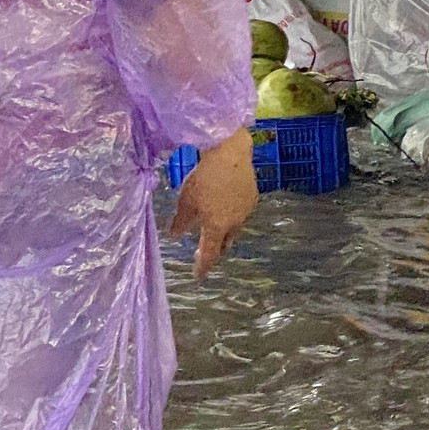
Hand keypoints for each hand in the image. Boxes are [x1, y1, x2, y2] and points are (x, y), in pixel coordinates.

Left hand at [168, 127, 257, 277]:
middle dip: (215, 250)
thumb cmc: (203, 178)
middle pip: (225, 243)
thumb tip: (175, 235)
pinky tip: (224, 206)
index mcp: (217, 226)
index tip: (198, 275)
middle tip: (205, 253)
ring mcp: (246, 211)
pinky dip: (231, 215)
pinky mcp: (253, 198)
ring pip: (234, 228)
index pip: (210, 253)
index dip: (203, 265)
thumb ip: (181, 221)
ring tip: (214, 229)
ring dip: (223, 232)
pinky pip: (240, 213)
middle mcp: (235, 223)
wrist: (230, 155)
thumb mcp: (186, 200)